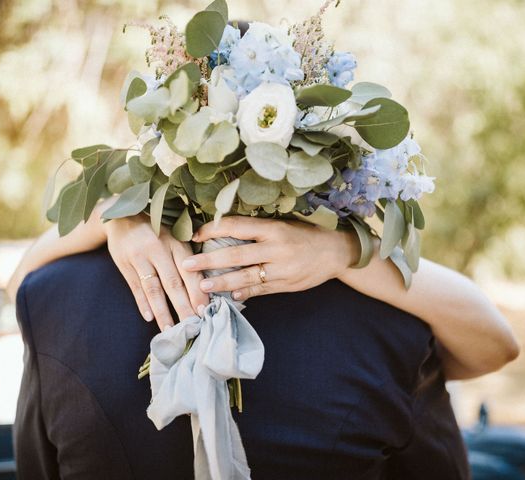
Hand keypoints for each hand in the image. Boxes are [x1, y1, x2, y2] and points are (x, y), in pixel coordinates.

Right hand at [104, 214, 208, 330]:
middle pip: (173, 283)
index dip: (197, 292)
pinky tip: (149, 317)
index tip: (205, 310)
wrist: (121, 215)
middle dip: (184, 307)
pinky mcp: (124, 263)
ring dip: (162, 311)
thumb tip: (205, 287)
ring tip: (170, 329)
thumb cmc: (156, 230)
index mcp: (175, 242)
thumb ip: (187, 257)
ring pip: (153, 288)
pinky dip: (142, 303)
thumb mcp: (174, 236)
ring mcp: (139, 257)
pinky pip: (135, 287)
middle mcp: (158, 249)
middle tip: (192, 326)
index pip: (189, 271)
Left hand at [181, 216, 359, 300]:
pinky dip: (245, 293)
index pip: (237, 226)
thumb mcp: (283, 224)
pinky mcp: (286, 285)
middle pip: (236, 254)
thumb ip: (258, 231)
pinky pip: (261, 290)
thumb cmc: (306, 234)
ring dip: (222, 283)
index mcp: (274, 228)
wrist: (337, 252)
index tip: (195, 235)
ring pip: (246, 277)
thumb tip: (224, 231)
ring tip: (203, 287)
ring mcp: (282, 269)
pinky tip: (231, 297)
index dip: (213, 230)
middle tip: (187, 264)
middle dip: (209, 260)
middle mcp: (276, 248)